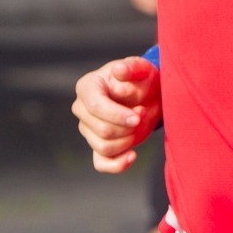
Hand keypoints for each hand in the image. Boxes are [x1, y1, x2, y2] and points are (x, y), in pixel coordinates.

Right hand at [71, 56, 161, 172]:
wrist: (150, 95)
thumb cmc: (142, 79)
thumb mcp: (142, 69)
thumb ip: (132, 68)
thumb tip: (118, 70)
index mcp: (88, 87)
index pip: (95, 107)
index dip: (118, 115)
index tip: (138, 114)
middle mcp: (82, 109)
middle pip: (101, 130)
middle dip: (128, 126)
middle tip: (142, 113)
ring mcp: (88, 130)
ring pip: (104, 147)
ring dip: (128, 140)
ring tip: (139, 124)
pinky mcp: (99, 146)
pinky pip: (101, 164)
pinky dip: (118, 164)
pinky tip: (133, 155)